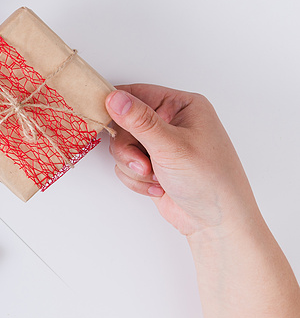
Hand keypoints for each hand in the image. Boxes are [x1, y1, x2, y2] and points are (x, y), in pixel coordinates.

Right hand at [104, 84, 259, 237]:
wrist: (217, 224)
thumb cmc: (209, 180)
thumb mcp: (172, 146)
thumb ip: (140, 121)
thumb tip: (114, 98)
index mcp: (181, 106)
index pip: (136, 93)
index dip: (116, 105)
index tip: (101, 116)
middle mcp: (170, 121)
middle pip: (123, 123)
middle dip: (129, 149)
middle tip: (144, 164)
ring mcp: (160, 144)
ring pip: (121, 147)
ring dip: (133, 167)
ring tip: (156, 178)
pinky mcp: (152, 165)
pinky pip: (125, 165)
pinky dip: (136, 179)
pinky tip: (158, 187)